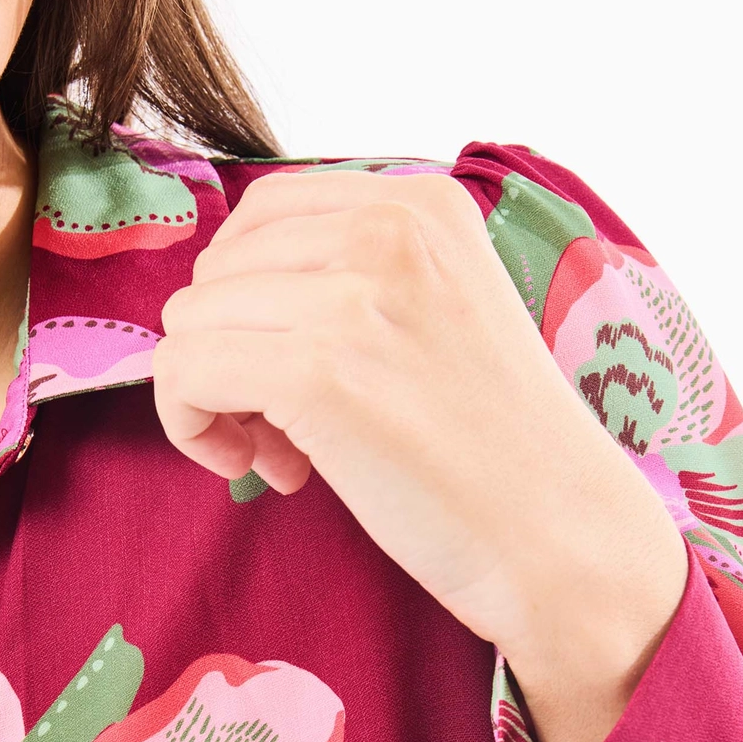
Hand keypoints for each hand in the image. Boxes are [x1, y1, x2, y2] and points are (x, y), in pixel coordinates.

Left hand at [153, 170, 688, 741]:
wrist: (559, 538)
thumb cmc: (498, 453)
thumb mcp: (441, 317)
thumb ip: (356, 283)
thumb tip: (225, 301)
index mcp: (421, 204)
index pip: (265, 215)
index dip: (253, 302)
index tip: (294, 376)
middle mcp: (386, 228)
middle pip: (217, 272)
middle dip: (231, 352)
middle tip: (288, 432)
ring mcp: (350, 296)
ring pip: (188, 322)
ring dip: (214, 397)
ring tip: (286, 456)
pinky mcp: (316, 371)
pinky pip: (183, 372)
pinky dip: (195, 428)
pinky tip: (266, 469)